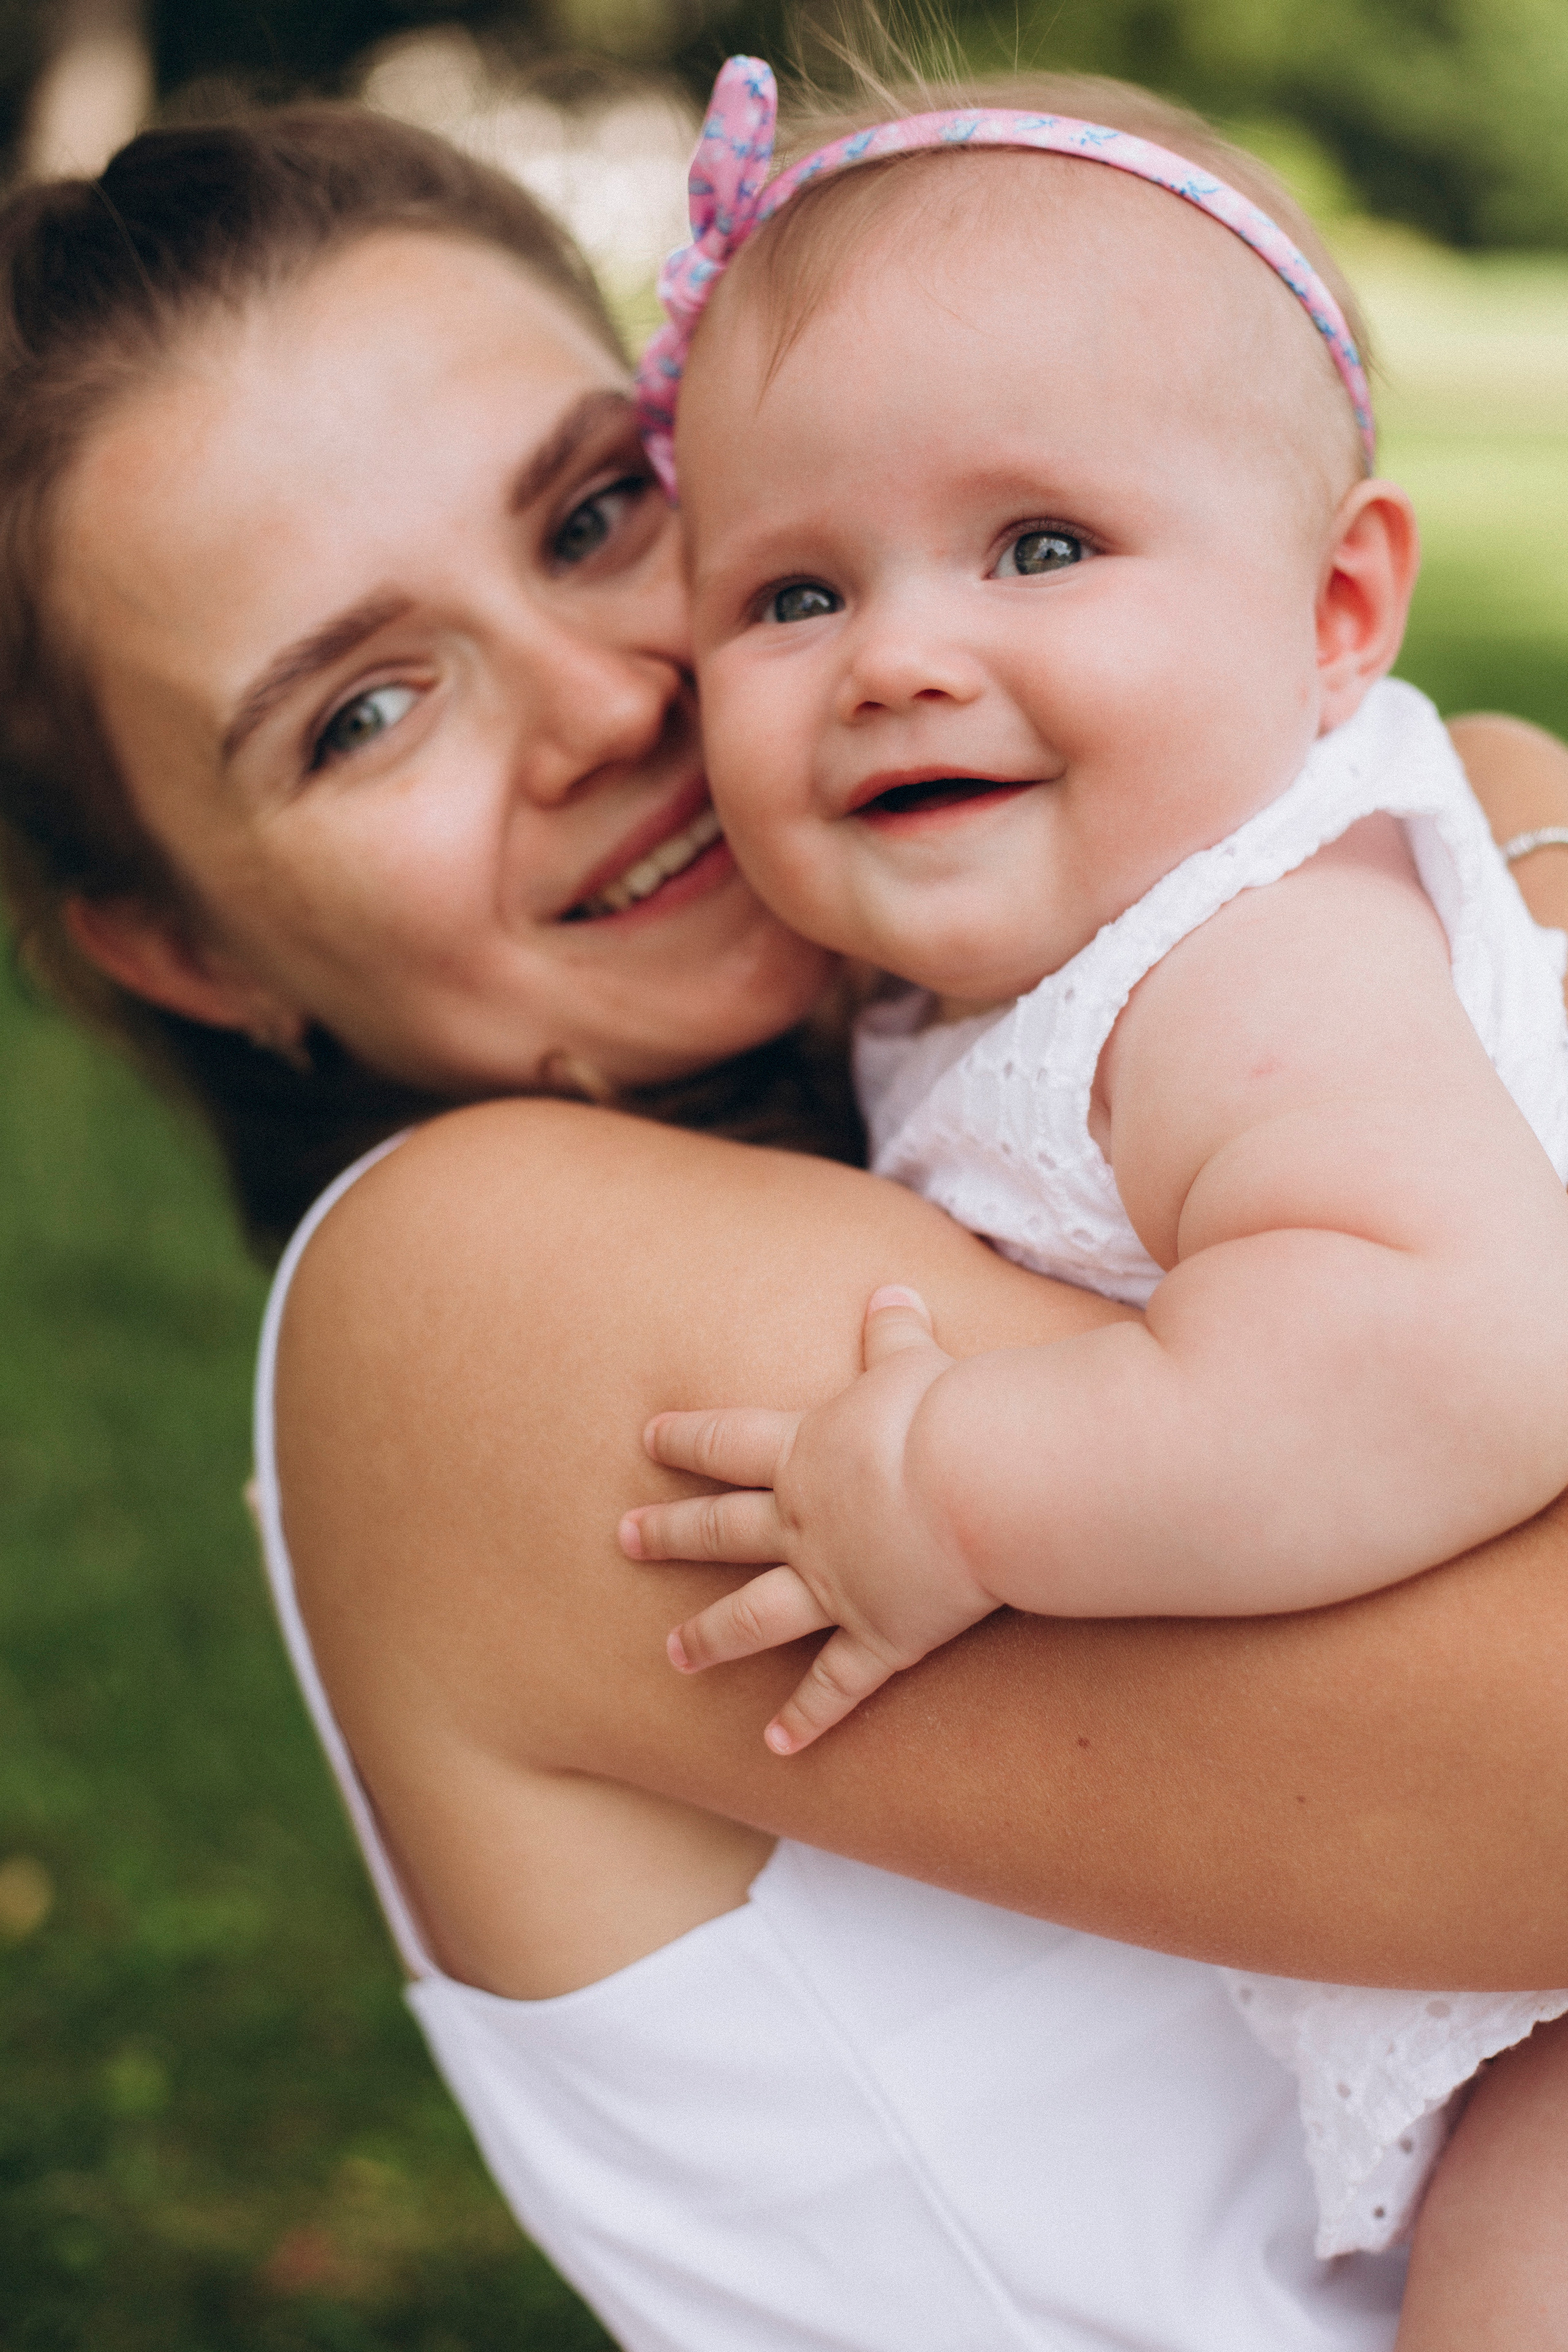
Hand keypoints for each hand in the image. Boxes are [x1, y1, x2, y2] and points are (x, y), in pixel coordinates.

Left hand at [618, 1288, 996, 1751]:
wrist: (975, 1485)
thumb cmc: (947, 1415)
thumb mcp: (915, 1364)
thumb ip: (894, 1335)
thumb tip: (891, 1289)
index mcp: (804, 1453)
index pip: (726, 1442)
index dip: (685, 1439)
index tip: (646, 1439)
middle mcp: (803, 1523)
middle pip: (721, 1529)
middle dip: (670, 1534)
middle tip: (623, 1541)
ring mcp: (833, 1586)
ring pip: (754, 1616)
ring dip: (711, 1637)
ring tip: (673, 1655)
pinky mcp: (877, 1638)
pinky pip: (833, 1686)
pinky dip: (806, 1718)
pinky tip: (776, 1745)